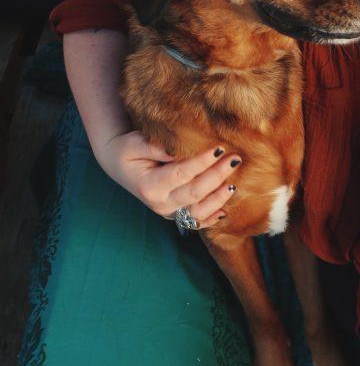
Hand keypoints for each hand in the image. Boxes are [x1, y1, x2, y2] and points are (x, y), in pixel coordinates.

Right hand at [95, 131, 239, 228]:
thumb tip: (177, 149)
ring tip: (235, 182)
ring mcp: (169, 212)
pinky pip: (198, 221)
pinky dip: (213, 217)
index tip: (219, 148)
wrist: (119, 164)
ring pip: (199, 212)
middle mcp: (160, 203)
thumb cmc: (128, 150)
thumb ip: (156, 147)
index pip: (182, 174)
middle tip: (235, 159)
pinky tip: (226, 207)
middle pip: (195, 193)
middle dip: (217, 176)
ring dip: (219, 198)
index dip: (202, 162)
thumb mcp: (135, 143)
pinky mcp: (176, 215)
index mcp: (150, 186)